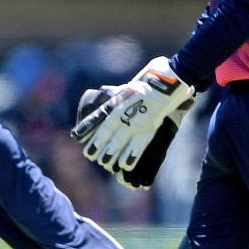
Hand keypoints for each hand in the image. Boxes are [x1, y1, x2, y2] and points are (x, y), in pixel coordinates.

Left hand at [77, 57, 193, 172]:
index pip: (102, 124)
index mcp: (118, 105)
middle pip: (110, 135)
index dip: (93, 136)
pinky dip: (131, 155)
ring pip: (122, 141)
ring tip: (105, 163)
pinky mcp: (150, 127)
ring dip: (112, 154)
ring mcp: (138, 122)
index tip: (83, 144)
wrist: (166, 82)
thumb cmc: (143, 85)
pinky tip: (126, 165)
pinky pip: (139, 145)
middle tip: (93, 158)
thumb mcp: (124, 92)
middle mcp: (126, 114)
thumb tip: (99, 112)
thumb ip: (111, 103)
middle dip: (101, 148)